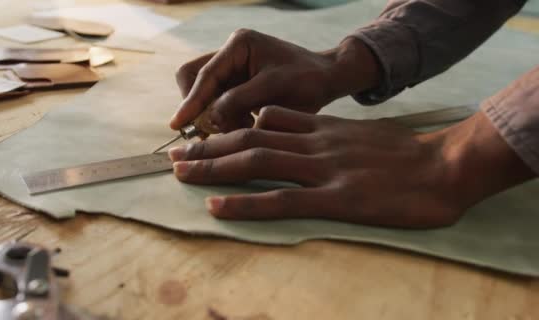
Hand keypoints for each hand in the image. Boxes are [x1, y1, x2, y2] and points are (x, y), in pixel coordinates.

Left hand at [168, 106, 534, 227]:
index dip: (229, 129)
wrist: (448, 165)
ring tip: (181, 173)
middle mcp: (316, 143)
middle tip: (176, 155)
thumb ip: (324, 132)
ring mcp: (324, 169)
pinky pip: (282, 199)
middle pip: (250, 138)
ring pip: (258, 162)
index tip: (204, 137)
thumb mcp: (360, 133)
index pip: (265, 121)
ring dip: (214, 167)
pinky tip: (217, 206)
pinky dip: (245, 202)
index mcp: (323, 128)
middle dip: (209, 147)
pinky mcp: (336, 198)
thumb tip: (287, 131)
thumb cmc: (408, 155)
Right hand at [170, 29, 379, 132]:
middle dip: (198, 106)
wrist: (329, 80)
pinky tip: (246, 125)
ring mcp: (232, 70)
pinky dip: (225, 118)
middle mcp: (231, 54)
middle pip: (193, 79)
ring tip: (240, 127)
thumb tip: (209, 118)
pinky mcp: (237, 86)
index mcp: (239, 45)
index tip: (179, 124)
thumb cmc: (308, 79)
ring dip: (214, 115)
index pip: (205, 74)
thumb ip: (239, 99)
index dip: (191, 101)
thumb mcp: (274, 88)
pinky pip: (218, 103)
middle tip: (207, 130)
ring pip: (204, 94)